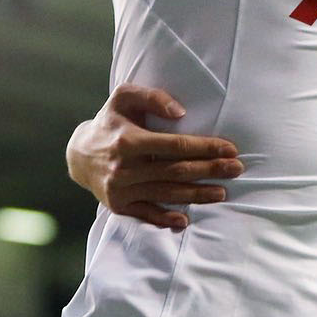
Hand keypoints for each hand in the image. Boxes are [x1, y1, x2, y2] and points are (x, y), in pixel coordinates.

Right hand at [66, 84, 244, 231]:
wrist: (79, 154)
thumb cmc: (110, 121)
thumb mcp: (124, 97)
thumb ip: (152, 97)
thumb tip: (181, 113)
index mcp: (129, 141)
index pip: (176, 146)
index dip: (206, 148)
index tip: (230, 149)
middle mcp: (124, 168)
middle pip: (177, 171)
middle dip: (210, 170)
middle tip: (237, 169)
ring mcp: (121, 190)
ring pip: (167, 193)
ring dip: (198, 195)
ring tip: (222, 192)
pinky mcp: (119, 206)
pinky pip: (146, 214)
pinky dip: (166, 219)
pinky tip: (186, 220)